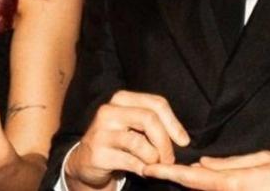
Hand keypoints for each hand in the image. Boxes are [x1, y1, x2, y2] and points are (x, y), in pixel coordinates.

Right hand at [64, 90, 189, 189]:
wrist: (86, 160)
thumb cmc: (117, 140)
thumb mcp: (133, 124)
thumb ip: (154, 123)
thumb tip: (182, 138)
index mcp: (121, 99)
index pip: (156, 103)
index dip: (174, 123)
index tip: (183, 141)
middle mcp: (109, 111)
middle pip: (149, 119)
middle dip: (165, 142)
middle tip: (170, 158)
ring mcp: (101, 132)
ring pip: (140, 143)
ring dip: (154, 158)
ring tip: (155, 165)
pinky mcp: (98, 153)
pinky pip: (131, 162)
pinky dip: (143, 169)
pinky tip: (144, 171)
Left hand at [142, 150, 269, 190]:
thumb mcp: (265, 160)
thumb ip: (232, 163)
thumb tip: (204, 162)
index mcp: (235, 183)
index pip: (195, 178)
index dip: (171, 173)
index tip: (150, 169)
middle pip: (195, 188)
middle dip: (173, 178)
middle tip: (148, 169)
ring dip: (187, 183)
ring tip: (164, 171)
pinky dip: (203, 186)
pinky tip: (194, 179)